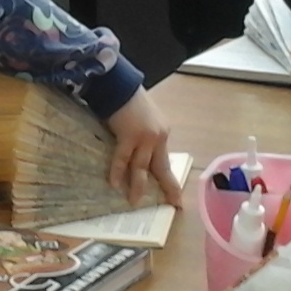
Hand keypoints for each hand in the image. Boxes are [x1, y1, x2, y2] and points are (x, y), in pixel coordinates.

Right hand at [104, 89, 180, 206]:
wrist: (120, 85)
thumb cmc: (129, 101)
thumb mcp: (144, 121)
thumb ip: (145, 138)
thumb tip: (139, 157)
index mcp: (163, 133)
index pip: (164, 161)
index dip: (169, 179)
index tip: (175, 196)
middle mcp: (158, 137)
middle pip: (161, 168)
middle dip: (167, 188)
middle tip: (173, 204)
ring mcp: (144, 138)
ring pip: (142, 167)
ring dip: (138, 186)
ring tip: (134, 202)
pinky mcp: (129, 136)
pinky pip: (122, 159)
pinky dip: (118, 172)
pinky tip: (115, 184)